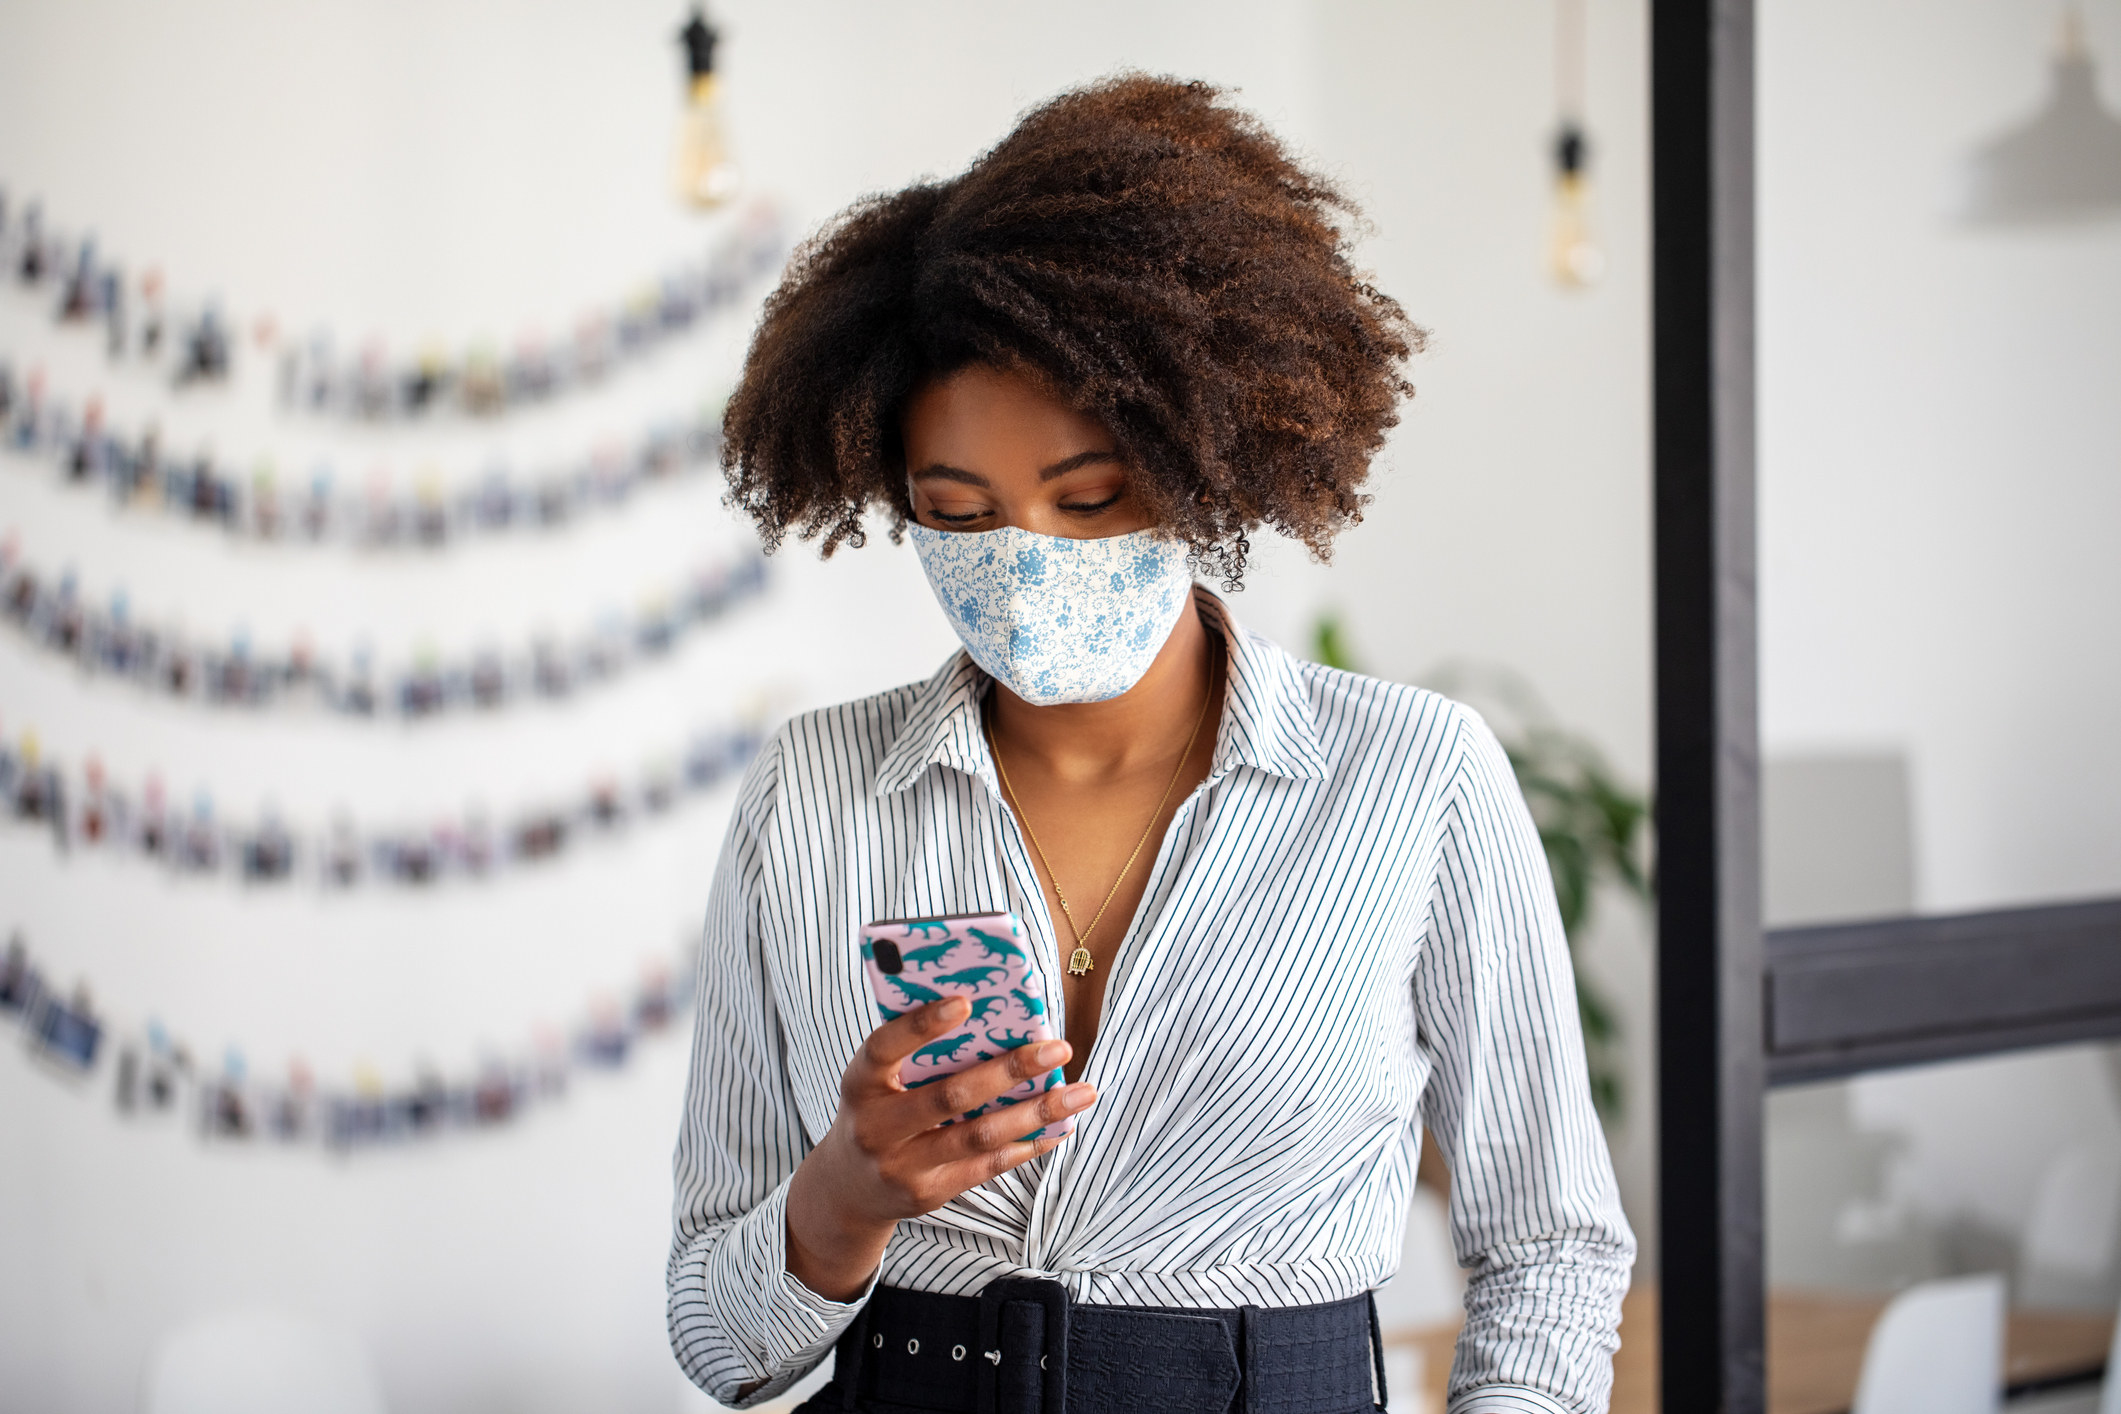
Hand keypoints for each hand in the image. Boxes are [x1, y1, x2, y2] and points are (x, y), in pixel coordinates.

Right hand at [784, 996, 1097, 1300]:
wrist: (847, 1188)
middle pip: (950, 1097)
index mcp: (860, 1083)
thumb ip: (915, 1052)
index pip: (884, 1047)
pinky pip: (989, 1166)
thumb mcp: (876, 1080)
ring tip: (1081, 1092)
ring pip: (980, 1136)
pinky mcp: (929, 1193)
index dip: (922, 1025)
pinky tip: (1061, 1125)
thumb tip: (990, 1013)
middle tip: (1058, 1049)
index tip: (966, 1001)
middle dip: (1010, 1070)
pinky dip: (1029, 1144)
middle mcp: (876, 1128)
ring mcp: (902, 1166)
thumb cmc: (876, 1110)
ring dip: (1036, 1112)